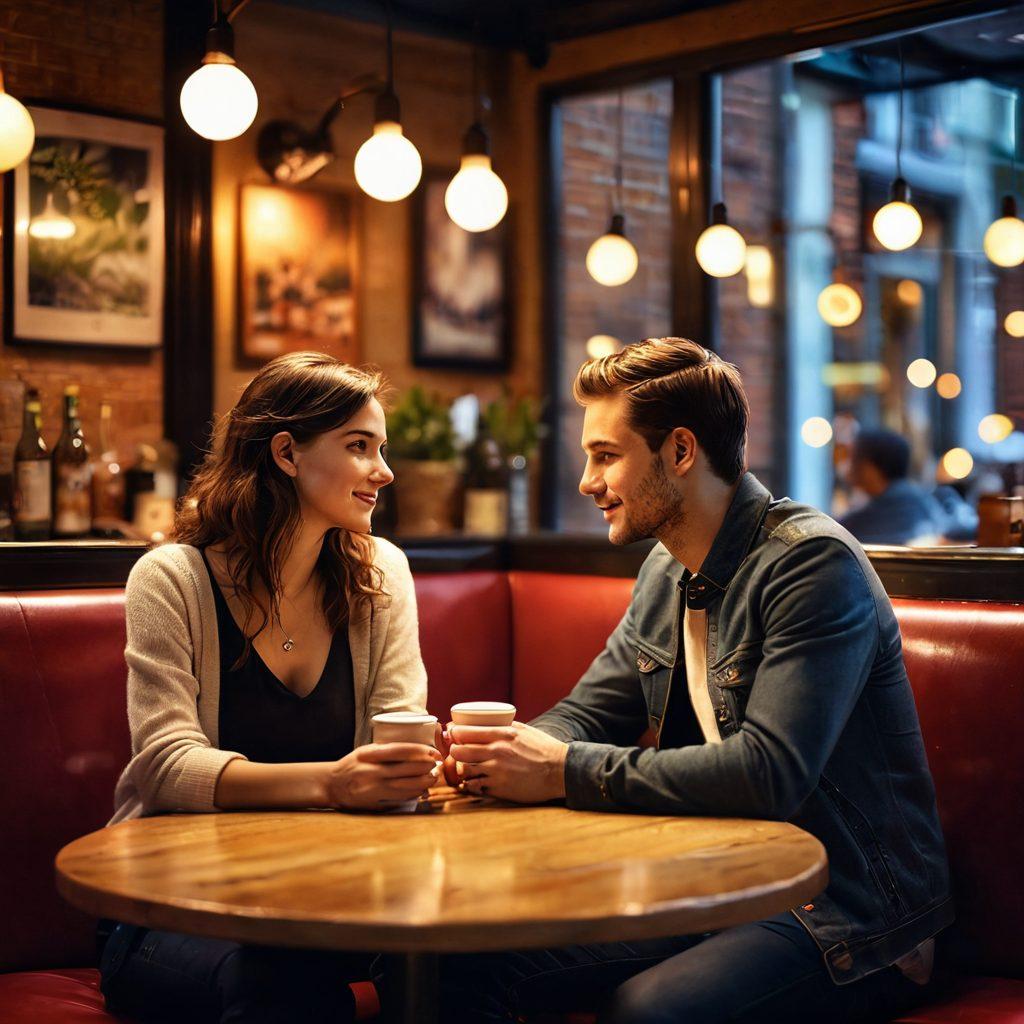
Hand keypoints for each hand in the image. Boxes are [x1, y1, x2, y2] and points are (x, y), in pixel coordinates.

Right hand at [325, 743, 440, 809]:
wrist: (332, 785)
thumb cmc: (352, 764)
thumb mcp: (366, 751)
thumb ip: (386, 749)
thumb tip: (415, 748)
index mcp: (370, 755)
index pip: (401, 750)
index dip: (420, 751)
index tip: (433, 752)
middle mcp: (372, 772)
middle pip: (407, 769)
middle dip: (426, 767)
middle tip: (436, 764)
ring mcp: (373, 789)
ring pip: (406, 786)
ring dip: (424, 782)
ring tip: (433, 777)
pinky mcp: (374, 803)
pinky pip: (399, 799)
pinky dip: (414, 794)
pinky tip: (422, 790)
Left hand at [448, 722, 567, 803]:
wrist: (560, 771)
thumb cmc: (543, 748)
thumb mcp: (523, 730)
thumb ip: (504, 726)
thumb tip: (486, 722)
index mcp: (502, 734)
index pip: (465, 732)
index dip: (454, 733)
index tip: (453, 734)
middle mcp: (496, 752)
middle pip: (458, 751)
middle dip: (454, 751)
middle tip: (458, 752)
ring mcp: (496, 771)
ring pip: (464, 770)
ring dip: (463, 769)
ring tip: (468, 767)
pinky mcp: (499, 788)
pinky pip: (475, 786)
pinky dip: (472, 784)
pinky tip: (477, 781)